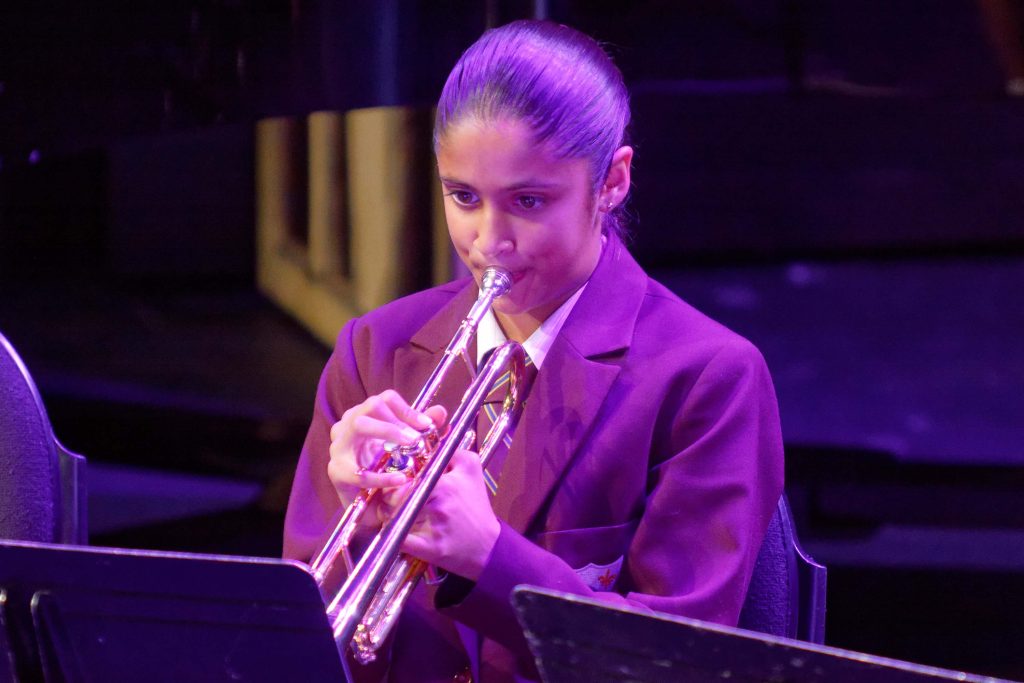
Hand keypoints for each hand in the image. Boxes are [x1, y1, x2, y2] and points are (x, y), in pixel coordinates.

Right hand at [326, 389, 446, 516]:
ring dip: (388, 432)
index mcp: (366, 415)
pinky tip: (400, 480)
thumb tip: (440, 411)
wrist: (371, 506)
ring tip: (410, 446)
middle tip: (416, 439)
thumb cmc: (387, 470)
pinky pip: (358, 470)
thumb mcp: (408, 449)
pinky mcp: (337, 470)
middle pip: (371, 406)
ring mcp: (340, 446)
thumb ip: (423, 429)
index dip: (407, 409)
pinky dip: (381, 477)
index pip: (385, 399)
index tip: (426, 425)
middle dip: (398, 420)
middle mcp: (350, 424)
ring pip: (360, 425)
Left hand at [399, 446, 500, 580]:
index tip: (396, 480)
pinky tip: (394, 530)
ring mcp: (433, 528)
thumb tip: (430, 440)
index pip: (405, 475)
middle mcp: (438, 504)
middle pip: (395, 496)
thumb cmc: (476, 506)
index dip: (396, 478)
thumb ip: (450, 450)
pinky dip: (392, 535)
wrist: (488, 545)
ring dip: (388, 514)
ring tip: (393, 513)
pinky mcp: (429, 549)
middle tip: (390, 498)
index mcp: (445, 483)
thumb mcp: (471, 469)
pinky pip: (399, 540)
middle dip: (388, 497)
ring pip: (393, 517)